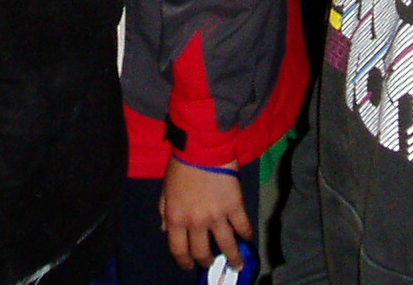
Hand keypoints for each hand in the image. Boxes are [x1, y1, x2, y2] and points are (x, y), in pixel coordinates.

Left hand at [160, 156, 249, 271]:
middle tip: (211, 264)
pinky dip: (246, 234)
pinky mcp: (235, 206)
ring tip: (237, 265)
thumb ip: (165, 211)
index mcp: (176, 218)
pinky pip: (242, 226)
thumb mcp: (166, 189)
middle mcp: (196, 222)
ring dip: (232, 258)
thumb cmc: (181, 165)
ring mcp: (217, 216)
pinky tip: (247, 238)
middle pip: (202, 251)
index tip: (189, 266)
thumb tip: (166, 230)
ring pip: (226, 245)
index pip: (178, 249)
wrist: (203, 146)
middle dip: (206, 261)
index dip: (183, 261)